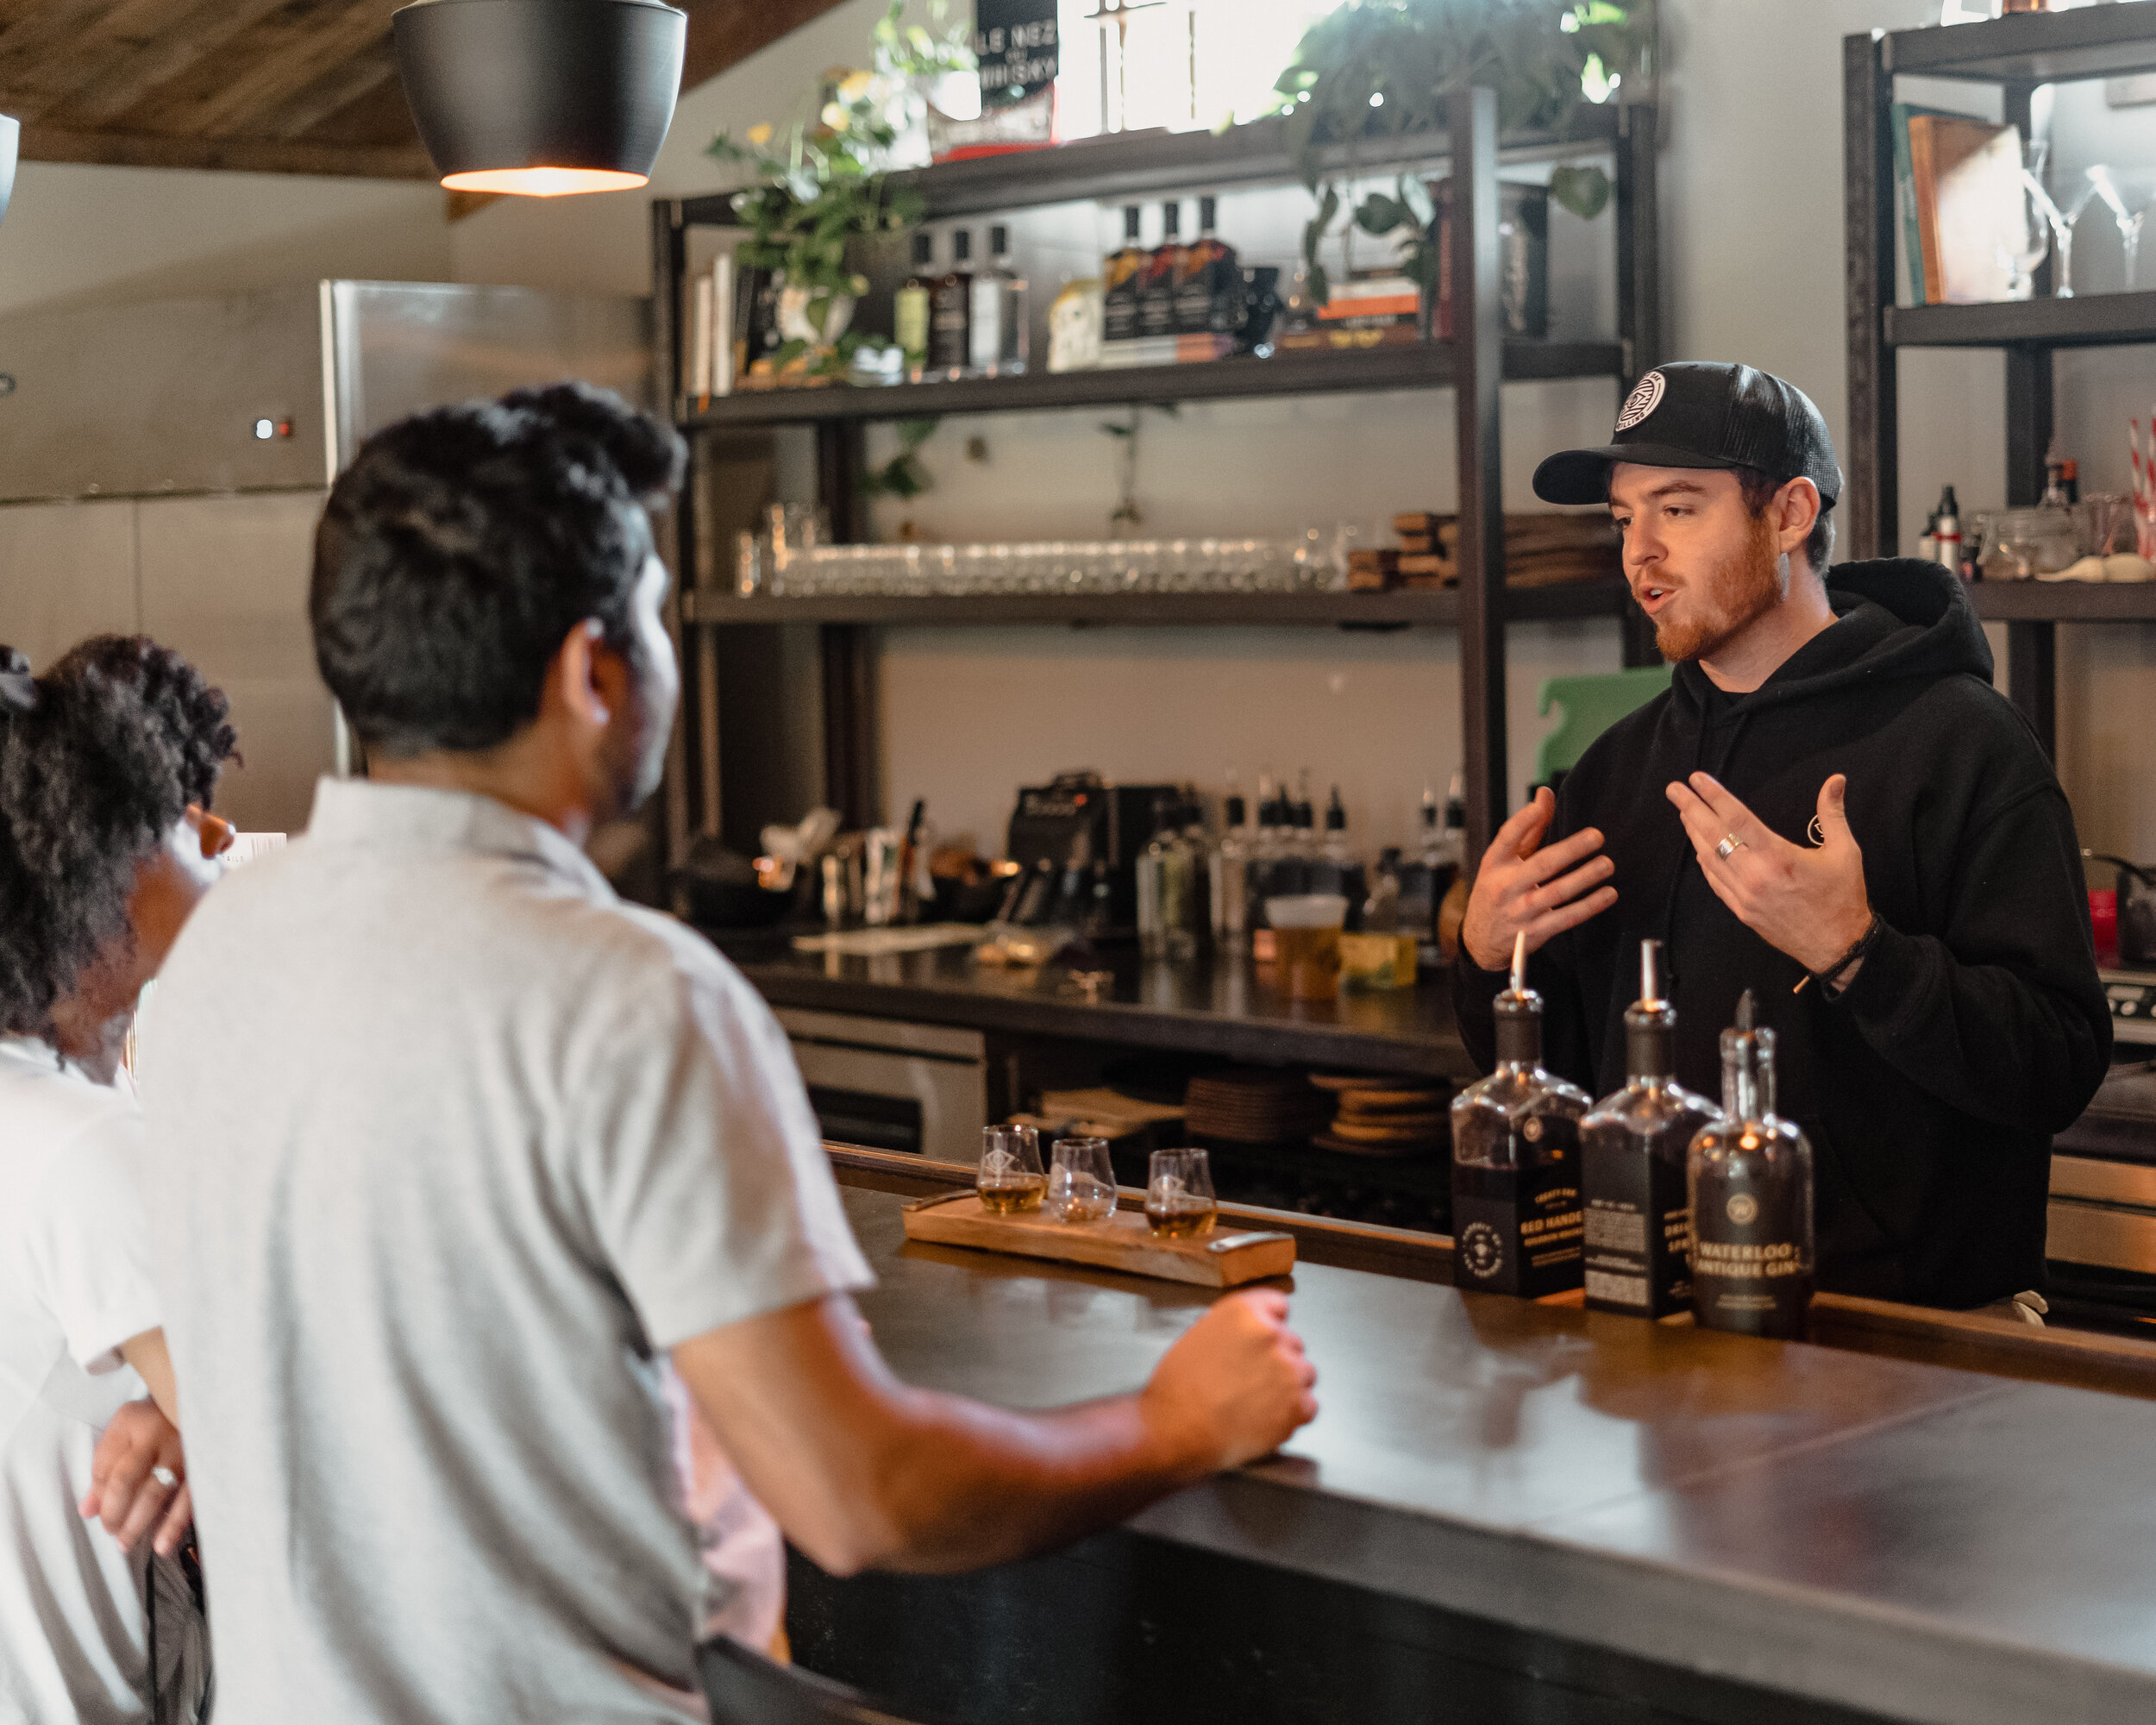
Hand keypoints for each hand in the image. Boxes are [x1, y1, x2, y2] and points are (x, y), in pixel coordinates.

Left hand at [81, 1399, 192, 1557]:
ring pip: (159, 1495)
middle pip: (133, 1485)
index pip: (112, 1470)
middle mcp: (162, 1439)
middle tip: (112, 1533)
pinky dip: (176, 1524)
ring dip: (141, 1525)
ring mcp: (186, 1453)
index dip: (103, 1499)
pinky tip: (163, 1544)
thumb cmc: (155, 1418)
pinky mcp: (204, 1466)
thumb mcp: (122, 1430)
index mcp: (136, 1427)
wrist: (199, 1399)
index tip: (99, 1515)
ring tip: (126, 1544)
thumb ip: (103, 1467)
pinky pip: (190, 1500)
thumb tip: (88, 1509)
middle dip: (118, 1516)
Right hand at [1141, 1289, 1317, 1471]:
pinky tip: (1269, 1419)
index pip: (1278, 1305)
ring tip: (1260, 1402)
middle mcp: (1272, 1335)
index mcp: (1245, 1313)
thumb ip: (1230, 1329)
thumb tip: (1243, 1338)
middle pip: (1293, 1342)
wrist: (1177, 1428)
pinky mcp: (1296, 1405)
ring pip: (1305, 1373)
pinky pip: (1309, 1405)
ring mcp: (1288, 1370)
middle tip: (1254, 1379)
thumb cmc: (1177, 1388)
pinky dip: (1294, 1414)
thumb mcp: (1197, 1337)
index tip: (1264, 1340)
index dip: (1271, 1325)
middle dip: (1278, 1359)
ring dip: (1289, 1386)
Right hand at [1460, 787, 1617, 970]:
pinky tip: (1607, 894)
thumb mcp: (1502, 861)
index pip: (1506, 839)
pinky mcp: (1534, 932)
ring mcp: (1519, 911)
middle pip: (1540, 865)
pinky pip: (1565, 918)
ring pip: (1556, 892)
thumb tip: (1545, 794)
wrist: (1479, 940)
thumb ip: (1527, 828)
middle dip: (1570, 850)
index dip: (1522, 821)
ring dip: (1584, 878)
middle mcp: (1505, 887)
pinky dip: (1588, 906)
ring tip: (1607, 864)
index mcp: (1495, 864)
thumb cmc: (1497, 891)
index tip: (1539, 806)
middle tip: (1597, 836)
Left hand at [1666, 772, 1871, 976]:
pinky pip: (1716, 881)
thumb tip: (1835, 779)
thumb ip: (1832, 813)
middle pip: (1713, 836)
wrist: (1839, 947)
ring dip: (1694, 833)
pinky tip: (1700, 848)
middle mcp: (1754, 876)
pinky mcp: (1742, 911)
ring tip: (1684, 812)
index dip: (1714, 796)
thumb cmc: (1842, 898)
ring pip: (1709, 859)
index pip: (1736, 819)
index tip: (1696, 779)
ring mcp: (1744, 896)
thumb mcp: (1845, 852)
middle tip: (1674, 789)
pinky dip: (1705, 861)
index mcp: (1777, 858)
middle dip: (1690, 809)